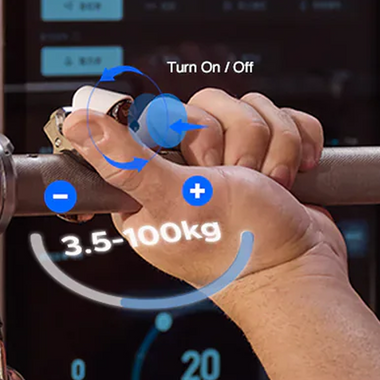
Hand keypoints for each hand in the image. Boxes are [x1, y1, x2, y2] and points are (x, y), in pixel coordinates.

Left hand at [58, 90, 348, 304]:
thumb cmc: (239, 247)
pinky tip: (293, 176)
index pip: (158, 116)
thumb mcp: (175, 200)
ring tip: (269, 187)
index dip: (187, 131)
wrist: (302, 272)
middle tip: (237, 181)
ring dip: (272, 148)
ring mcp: (231, 163)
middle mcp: (187, 171)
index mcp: (149, 184)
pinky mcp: (270, 157)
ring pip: (250, 109)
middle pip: (209, 106)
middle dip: (237, 142)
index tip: (200, 164)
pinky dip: (297, 145)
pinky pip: (283, 119)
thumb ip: (127, 161)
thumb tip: (77, 124)